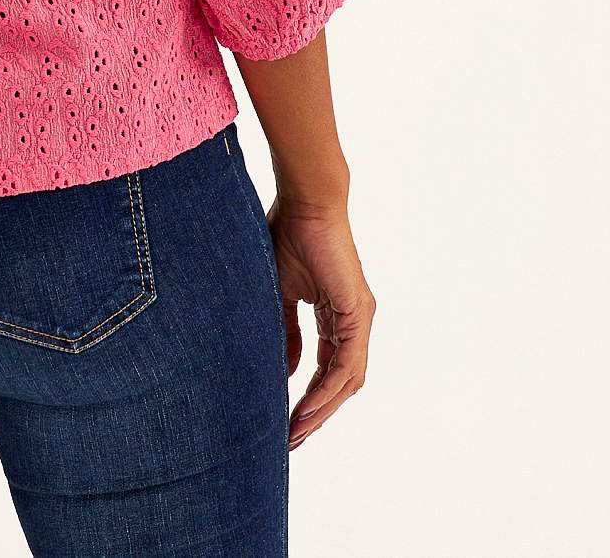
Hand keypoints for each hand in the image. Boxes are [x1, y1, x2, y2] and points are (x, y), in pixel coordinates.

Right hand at [265, 194, 374, 450]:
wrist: (304, 201)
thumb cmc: (288, 234)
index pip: (326, 367)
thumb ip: (284, 331)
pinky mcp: (357, 313)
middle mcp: (353, 321)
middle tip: (292, 439)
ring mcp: (359, 318)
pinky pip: (347, 364)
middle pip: (341, 382)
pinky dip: (328, 389)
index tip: (286, 421)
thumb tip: (285, 371)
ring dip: (323, 409)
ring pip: (348, 380)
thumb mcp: (280, 293)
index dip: (309, 397)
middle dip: (317, 413)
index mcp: (335, 315)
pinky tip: (308, 406)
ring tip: (296, 431)